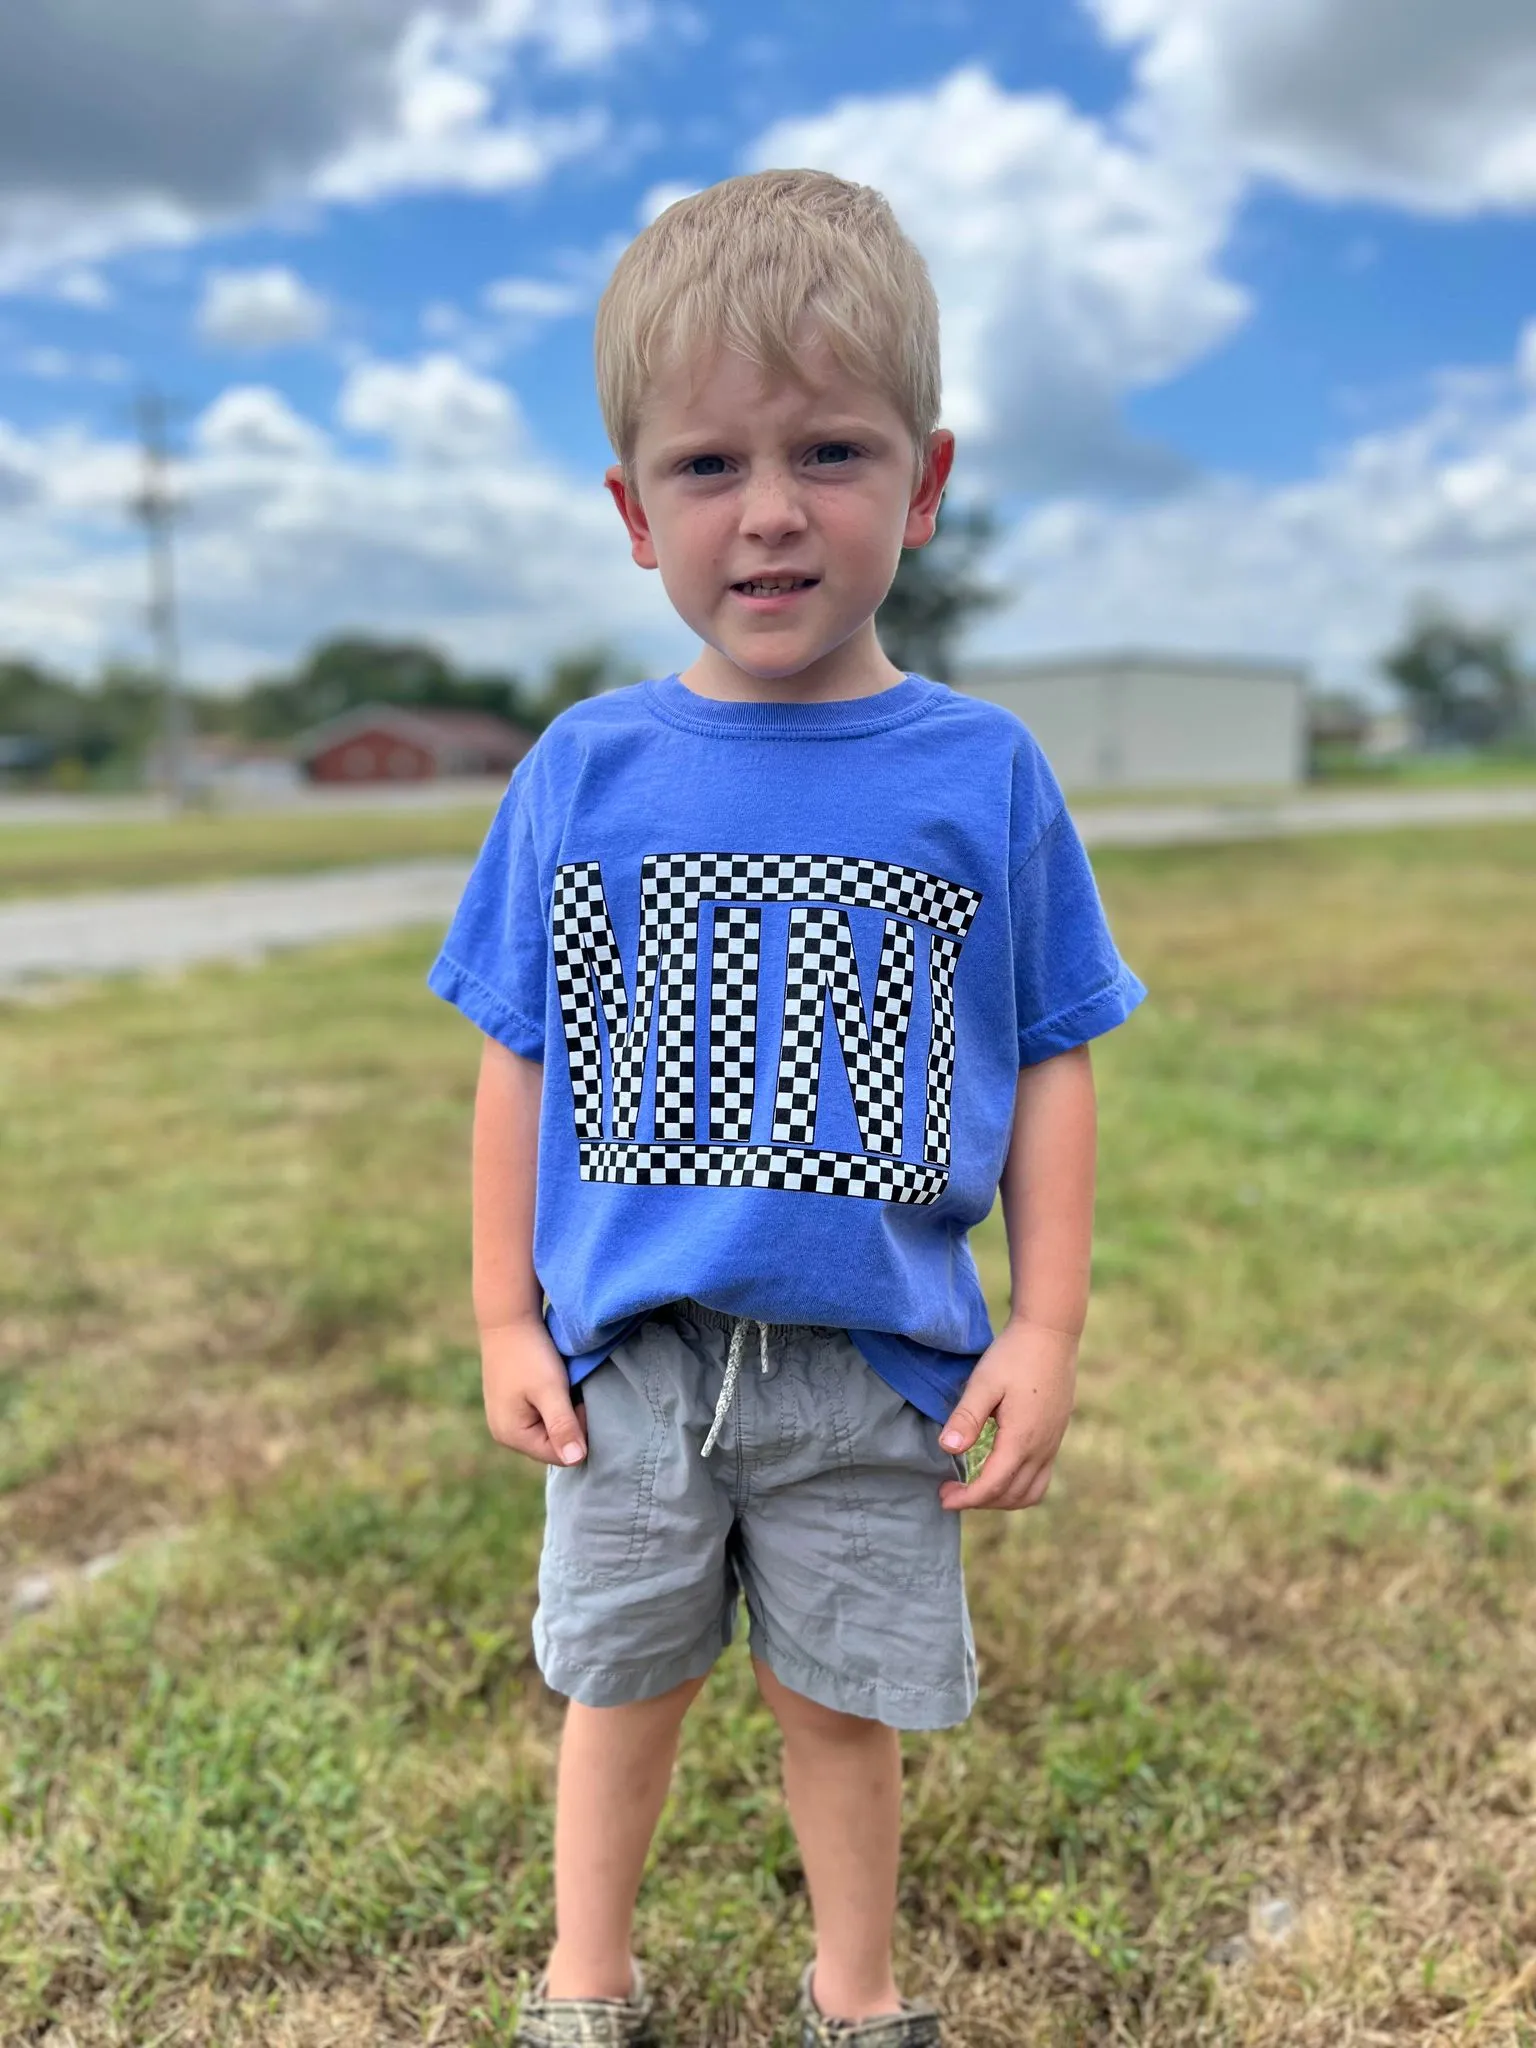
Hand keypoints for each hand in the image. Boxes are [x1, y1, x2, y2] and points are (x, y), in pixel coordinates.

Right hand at [480, 1314, 587, 1466]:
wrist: (508, 1318)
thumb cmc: (529, 1354)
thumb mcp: (551, 1390)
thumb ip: (563, 1425)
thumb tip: (576, 1460)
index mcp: (512, 1435)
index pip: (560, 1455)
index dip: (577, 1430)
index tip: (578, 1399)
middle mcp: (504, 1433)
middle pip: (553, 1445)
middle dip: (569, 1423)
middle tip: (570, 1390)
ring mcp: (505, 1419)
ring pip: (548, 1430)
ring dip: (561, 1411)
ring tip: (561, 1385)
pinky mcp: (509, 1405)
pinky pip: (539, 1416)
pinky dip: (551, 1403)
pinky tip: (550, 1383)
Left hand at [937, 1320, 1077, 1510]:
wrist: (1051, 1334)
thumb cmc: (1014, 1355)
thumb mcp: (984, 1383)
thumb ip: (967, 1418)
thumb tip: (948, 1450)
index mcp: (1021, 1439)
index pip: (992, 1485)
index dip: (966, 1498)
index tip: (942, 1497)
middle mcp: (1041, 1448)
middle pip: (1011, 1495)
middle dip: (979, 1502)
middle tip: (950, 1493)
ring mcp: (1053, 1444)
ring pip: (1030, 1492)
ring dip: (1001, 1500)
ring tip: (974, 1490)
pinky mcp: (1056, 1437)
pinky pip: (1041, 1478)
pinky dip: (1019, 1488)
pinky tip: (1000, 1474)